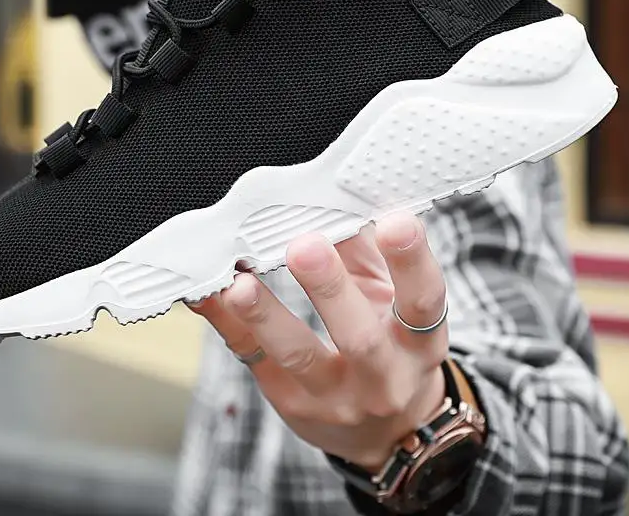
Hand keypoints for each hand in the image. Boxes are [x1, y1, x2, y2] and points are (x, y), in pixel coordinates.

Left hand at [186, 213, 448, 470]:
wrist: (385, 432)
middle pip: (359, 336)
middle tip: (304, 246)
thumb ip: (369, 252)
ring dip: (266, 315)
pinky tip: (205, 294)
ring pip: (298, 355)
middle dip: (330, 288)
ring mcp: (334, 396)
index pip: (423, 301)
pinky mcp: (290, 401)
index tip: (396, 220)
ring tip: (241, 284)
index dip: (412, 261)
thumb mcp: (392, 302)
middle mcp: (383, 376)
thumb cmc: (389, 346)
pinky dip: (225, 322)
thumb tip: (340, 195)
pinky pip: (252, 356)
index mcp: (419, 343)